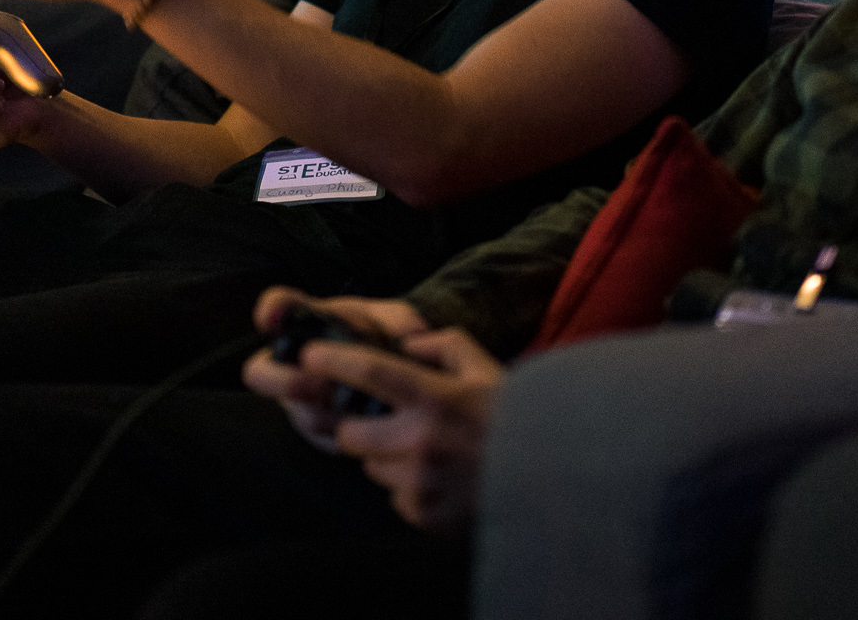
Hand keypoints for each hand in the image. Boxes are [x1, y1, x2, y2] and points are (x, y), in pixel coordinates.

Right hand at [243, 287, 432, 452]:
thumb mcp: (392, 320)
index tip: (271, 318)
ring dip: (327, 413)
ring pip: (299, 412)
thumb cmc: (383, 338)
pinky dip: (344, 433)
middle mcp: (294, 360)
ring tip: (357, 409)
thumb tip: (412, 334)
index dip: (270, 311)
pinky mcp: (317, 429)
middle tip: (314, 384)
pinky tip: (367, 426)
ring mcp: (301, 398)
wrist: (393, 378)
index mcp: (311, 321)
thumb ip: (399, 318)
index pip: (280, 305)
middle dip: (283, 382)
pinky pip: (321, 438)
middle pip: (260, 372)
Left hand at [328, 329, 504, 530]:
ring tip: (425, 452)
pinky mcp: (424, 514)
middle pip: (350, 434)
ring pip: (372, 467)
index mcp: (435, 398)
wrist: (548, 476)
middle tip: (380, 423)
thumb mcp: (484, 366)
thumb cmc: (513, 416)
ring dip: (386, 457)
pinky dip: (407, 488)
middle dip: (356, 427)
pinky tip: (438, 478)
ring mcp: (421, 482)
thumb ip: (443, 344)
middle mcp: (422, 441)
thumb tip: (405, 344)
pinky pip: (394, 497)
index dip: (332, 360)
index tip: (309, 355)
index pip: (369, 371)